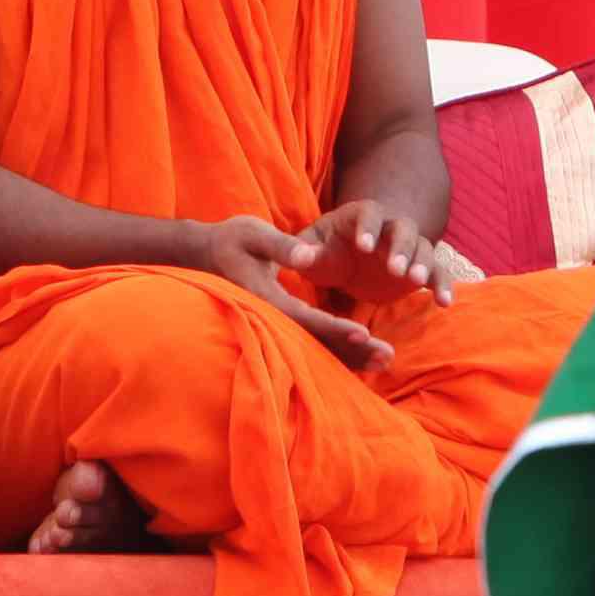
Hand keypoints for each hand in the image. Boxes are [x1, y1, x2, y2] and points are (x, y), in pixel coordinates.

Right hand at [176, 213, 393, 371]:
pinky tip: (365, 355)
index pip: (305, 318)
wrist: (208, 255)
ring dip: (350, 356)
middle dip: (351, 349)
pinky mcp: (284, 323)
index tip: (363, 333)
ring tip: (385, 361)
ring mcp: (277, 325)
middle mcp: (273, 318)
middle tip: (386, 355)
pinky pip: (313, 342)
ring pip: (316, 347)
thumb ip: (282, 246)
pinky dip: (339, 351)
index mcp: (267, 298)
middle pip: (315, 341)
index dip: (334, 327)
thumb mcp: (254, 234)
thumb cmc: (232, 240)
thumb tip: (310, 256)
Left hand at [300, 197, 465, 313]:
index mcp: (360, 216)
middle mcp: (389, 227)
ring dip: (423, 264)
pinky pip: (438, 272)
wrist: (346, 262)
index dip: (368, 227)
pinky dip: (443, 285)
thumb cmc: (323, 251)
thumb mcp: (309, 249)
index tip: (363, 247)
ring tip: (417, 282)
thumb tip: (299, 257)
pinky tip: (444, 303)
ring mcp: (407, 248)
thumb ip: (303, 251)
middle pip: (403, 228)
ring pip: (423, 248)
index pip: (369, 213)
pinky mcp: (418, 269)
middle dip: (401, 247)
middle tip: (395, 269)